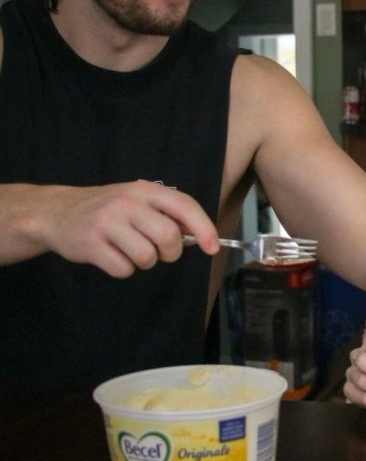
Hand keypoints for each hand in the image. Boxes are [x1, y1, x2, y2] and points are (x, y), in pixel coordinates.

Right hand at [32, 180, 218, 276]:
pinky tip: (112, 256)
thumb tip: (200, 235)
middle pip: (168, 237)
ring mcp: (106, 223)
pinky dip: (124, 270)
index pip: (184, 205)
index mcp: (144, 190)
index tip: (213, 247)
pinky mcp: (90, 244)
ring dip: (145, 262)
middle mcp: (126, 203)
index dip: (204, 227)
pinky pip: (124, 269)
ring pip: (147, 257)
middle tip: (161, 252)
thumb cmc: (108, 209)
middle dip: (171, 253)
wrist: (57, 212)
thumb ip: (167, 213)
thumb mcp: (138, 200)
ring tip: (131, 251)